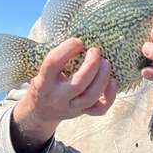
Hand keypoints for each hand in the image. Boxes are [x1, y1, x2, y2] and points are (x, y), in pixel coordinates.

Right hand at [11, 38, 116, 152]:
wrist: (40, 113)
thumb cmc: (45, 84)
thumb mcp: (43, 71)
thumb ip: (58, 59)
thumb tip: (79, 39)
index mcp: (44, 82)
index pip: (53, 63)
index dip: (67, 49)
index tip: (78, 41)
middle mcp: (57, 97)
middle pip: (78, 83)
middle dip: (91, 65)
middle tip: (95, 51)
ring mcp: (71, 108)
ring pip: (91, 97)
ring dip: (102, 78)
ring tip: (106, 63)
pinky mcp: (82, 113)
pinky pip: (100, 109)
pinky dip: (110, 96)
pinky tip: (113, 81)